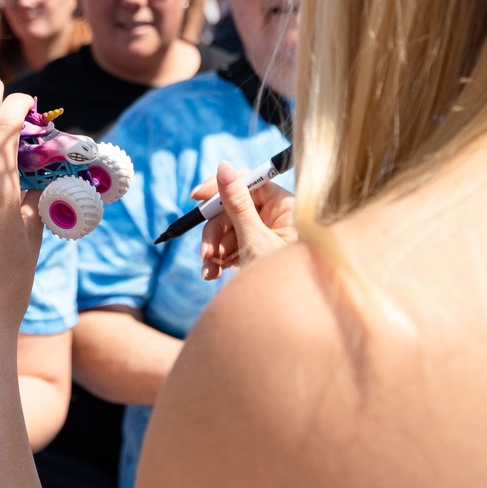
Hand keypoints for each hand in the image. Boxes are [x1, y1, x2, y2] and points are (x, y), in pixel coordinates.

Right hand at [195, 161, 296, 280]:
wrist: (290, 321)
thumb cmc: (283, 282)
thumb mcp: (255, 239)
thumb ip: (236, 203)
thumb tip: (224, 166)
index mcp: (285, 207)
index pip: (249, 182)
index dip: (222, 187)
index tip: (196, 197)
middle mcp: (277, 219)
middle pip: (233, 208)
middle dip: (215, 231)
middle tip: (205, 252)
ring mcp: (266, 237)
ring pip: (228, 230)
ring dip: (213, 249)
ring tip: (209, 270)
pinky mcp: (256, 254)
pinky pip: (231, 247)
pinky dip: (219, 259)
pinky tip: (212, 274)